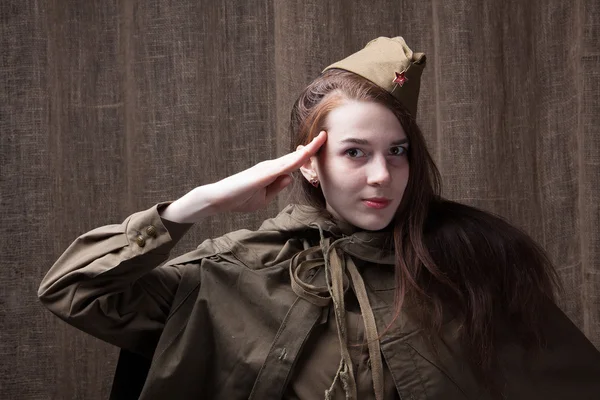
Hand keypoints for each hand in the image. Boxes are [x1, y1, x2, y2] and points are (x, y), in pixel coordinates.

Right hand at [161, 131, 326, 222]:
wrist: (219, 199)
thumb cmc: (240, 198)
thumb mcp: (264, 197)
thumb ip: (277, 186)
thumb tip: (290, 177)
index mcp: (272, 172)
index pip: (295, 162)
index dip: (309, 154)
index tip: (321, 144)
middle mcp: (271, 166)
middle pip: (296, 157)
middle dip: (313, 147)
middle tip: (326, 135)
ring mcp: (266, 168)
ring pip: (292, 159)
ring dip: (307, 150)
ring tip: (322, 138)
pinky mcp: (262, 174)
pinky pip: (282, 167)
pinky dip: (295, 161)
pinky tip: (305, 155)